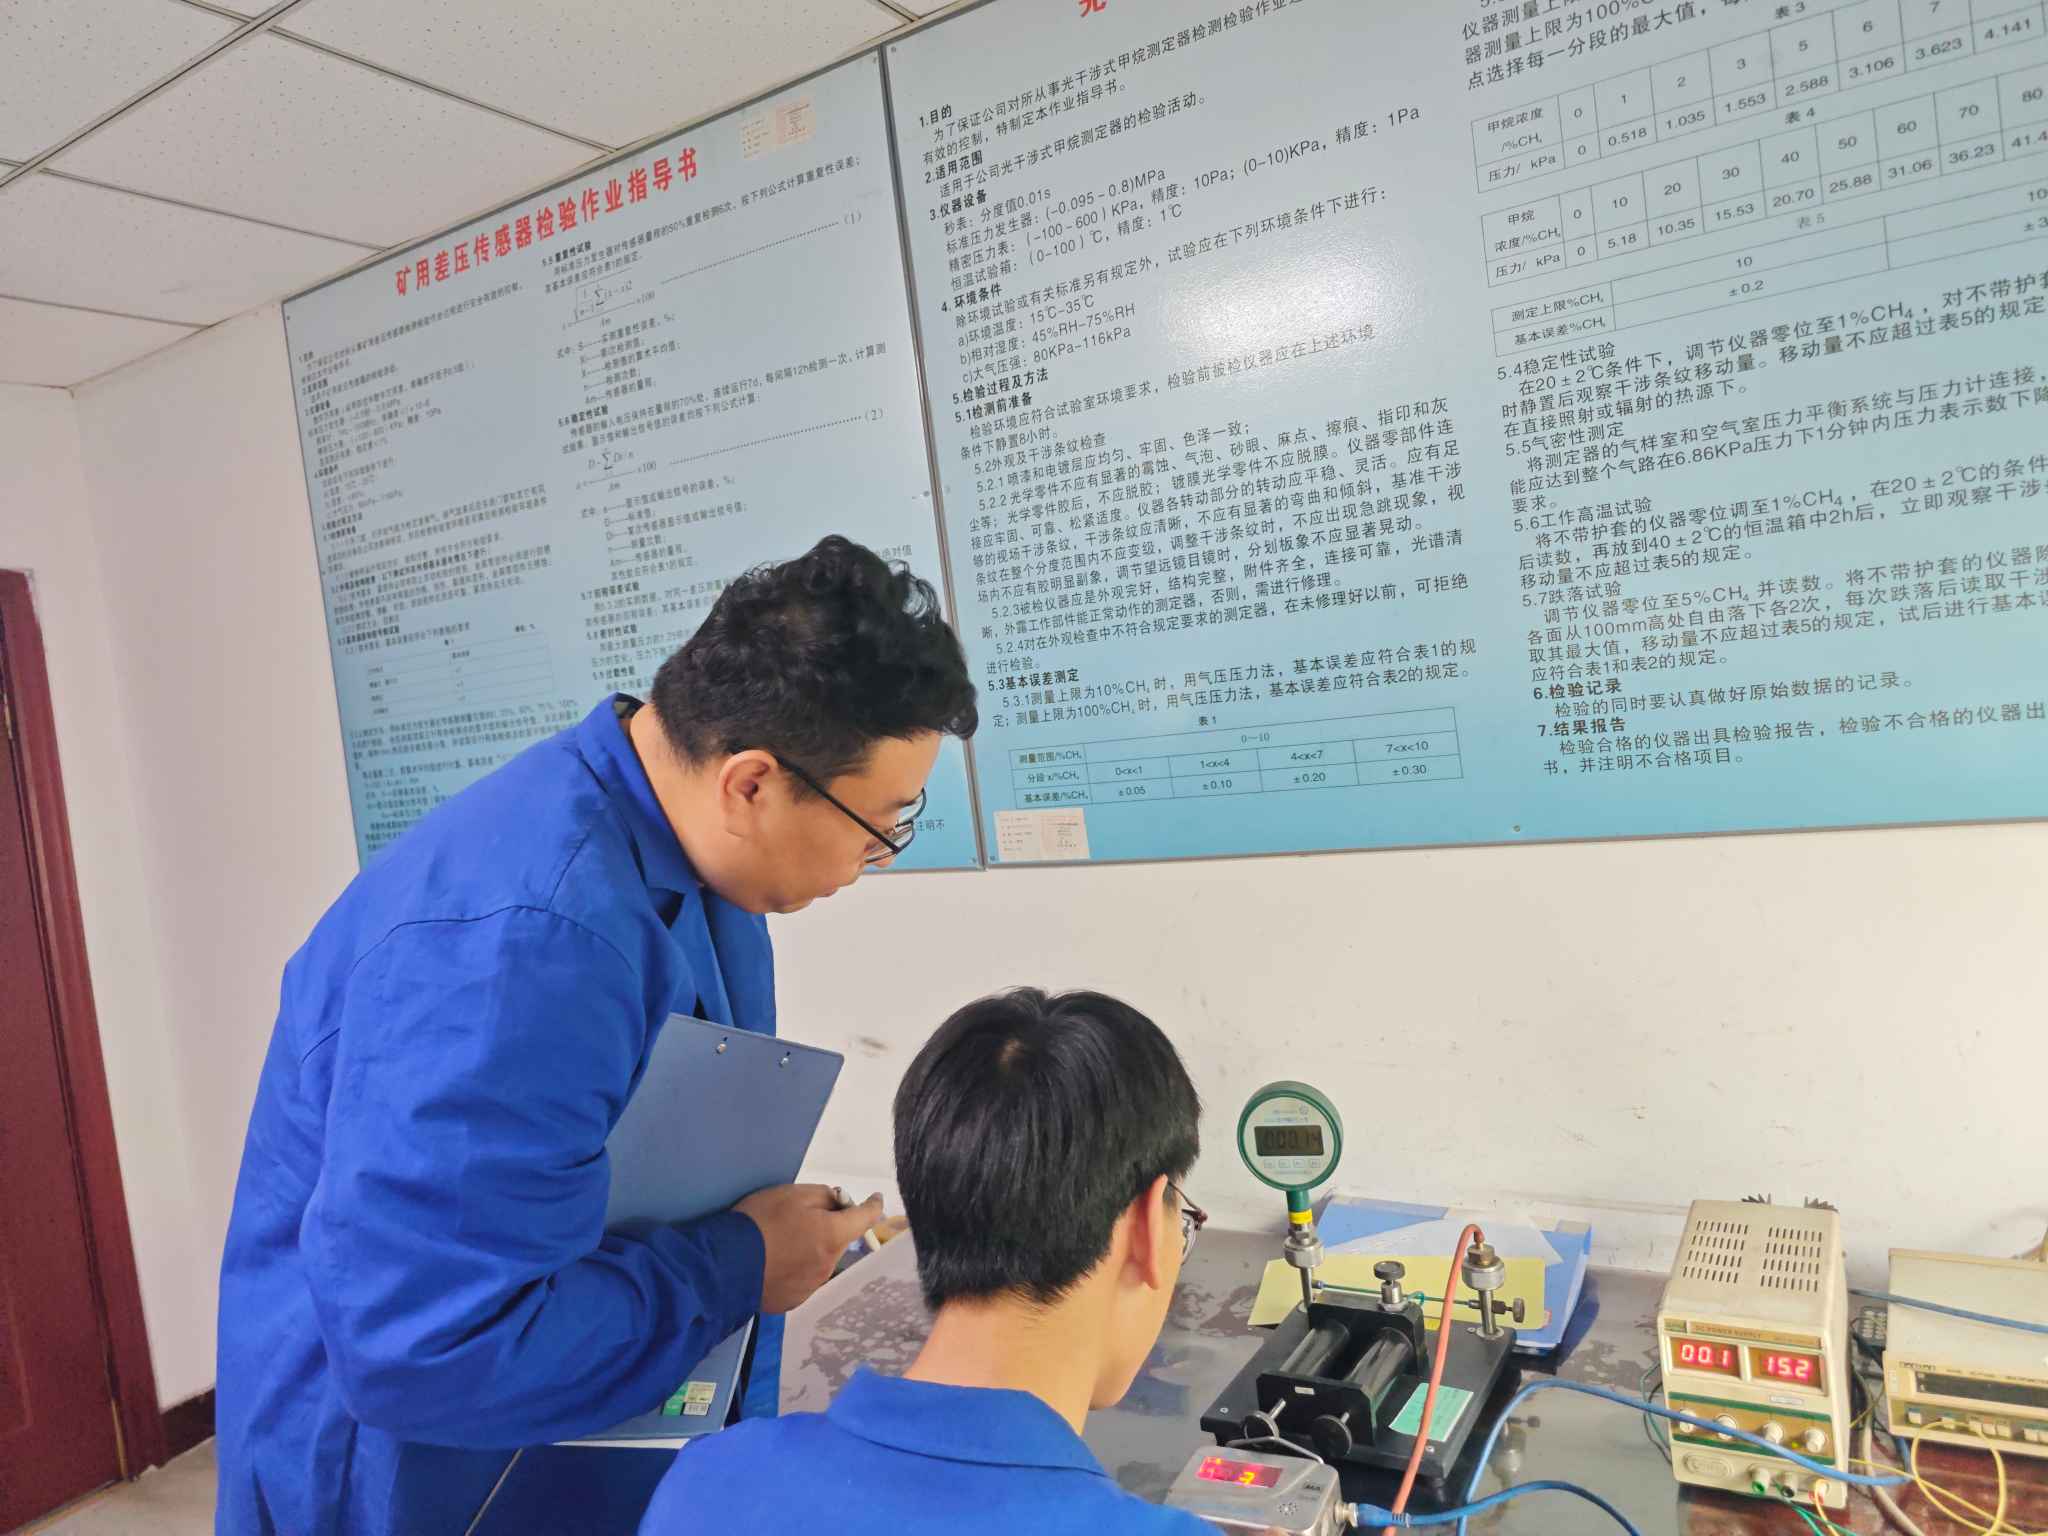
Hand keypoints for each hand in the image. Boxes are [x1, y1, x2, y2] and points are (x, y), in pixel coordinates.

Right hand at [734, 1183, 883, 1313]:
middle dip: (830, 1227)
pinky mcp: (792, 1300)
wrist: (724, 1265)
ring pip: (820, 1260)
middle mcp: (828, 1265)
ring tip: (782, 1242)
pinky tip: (774, 1263)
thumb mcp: (791, 1194)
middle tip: (804, 1217)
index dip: (873, 1205)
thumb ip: (823, 1196)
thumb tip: (837, 1204)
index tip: (876, 1199)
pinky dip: (796, 1268)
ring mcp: (811, 1287)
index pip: (865, 1218)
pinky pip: (803, 1278)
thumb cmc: (760, 1222)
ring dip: (812, 1249)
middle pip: (838, 1240)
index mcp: (832, 1236)